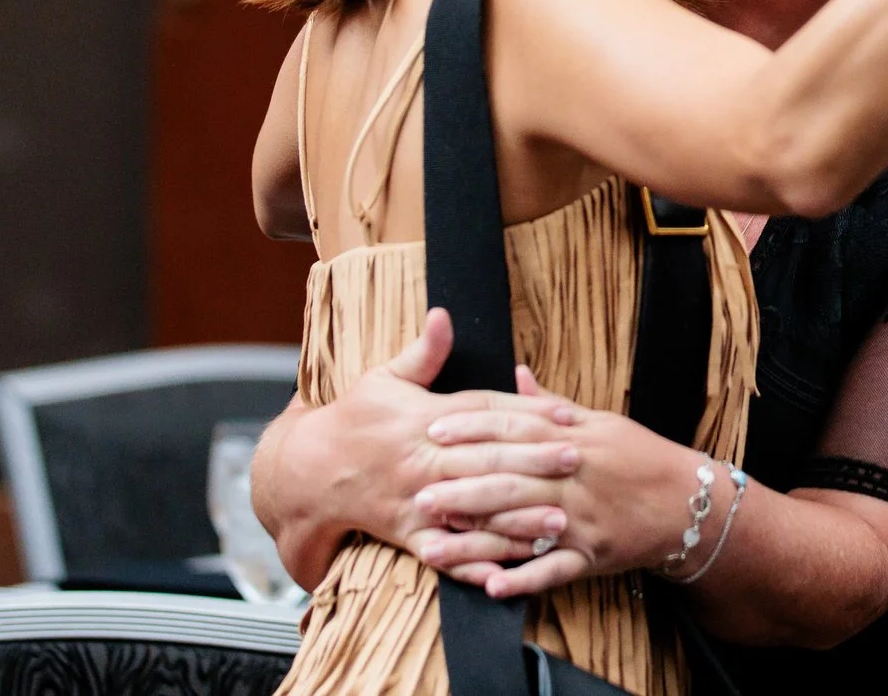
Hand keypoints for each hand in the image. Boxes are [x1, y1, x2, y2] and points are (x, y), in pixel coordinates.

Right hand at [250, 309, 581, 586]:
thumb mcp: (384, 378)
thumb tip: (444, 313)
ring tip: (559, 520)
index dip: (527, 412)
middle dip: (534, 460)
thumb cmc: (355, 419)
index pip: (486, 413)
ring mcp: (417, 499)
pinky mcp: (409, 533)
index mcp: (425, 418)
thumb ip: (423, 352)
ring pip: (474, 509)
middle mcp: (424, 459)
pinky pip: (448, 552)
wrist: (311, 470)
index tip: (566, 415)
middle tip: (576, 459)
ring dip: (517, 517)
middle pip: (487, 458)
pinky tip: (510, 573)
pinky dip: (476, 564)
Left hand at [408, 376, 717, 599]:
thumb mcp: (598, 420)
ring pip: (521, 528)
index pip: (514, 429)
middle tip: (419, 493)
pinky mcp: (591, 554)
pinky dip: (524, 580)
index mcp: (571, 438)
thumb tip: (515, 374)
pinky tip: (491, 587)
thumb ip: (551, 404)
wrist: (686, 500)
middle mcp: (572, 477)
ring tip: (434, 547)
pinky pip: (554, 570)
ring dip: (476, 540)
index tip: (433, 429)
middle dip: (462, 486)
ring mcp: (581, 518)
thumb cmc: (638, 456)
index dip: (472, 429)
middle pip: (509, 480)